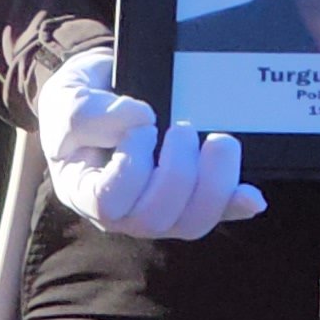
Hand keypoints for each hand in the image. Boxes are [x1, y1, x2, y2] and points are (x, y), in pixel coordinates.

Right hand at [37, 45, 263, 240]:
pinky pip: (216, 213)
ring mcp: (158, 209)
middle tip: (183, 129)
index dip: (132, 167)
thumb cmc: (78, 105)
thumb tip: (142, 117)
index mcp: (84, 191)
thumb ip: (89, 112)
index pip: (107, 203)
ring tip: (218, 142)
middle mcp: (122, 211)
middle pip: (155, 219)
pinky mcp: (189, 200)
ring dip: (213, 185)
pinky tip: (253, 196)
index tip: (144, 127)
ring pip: (190, 223)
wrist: (102, 96)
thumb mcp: (66, 100)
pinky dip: (235, 204)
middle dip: (178, 172)